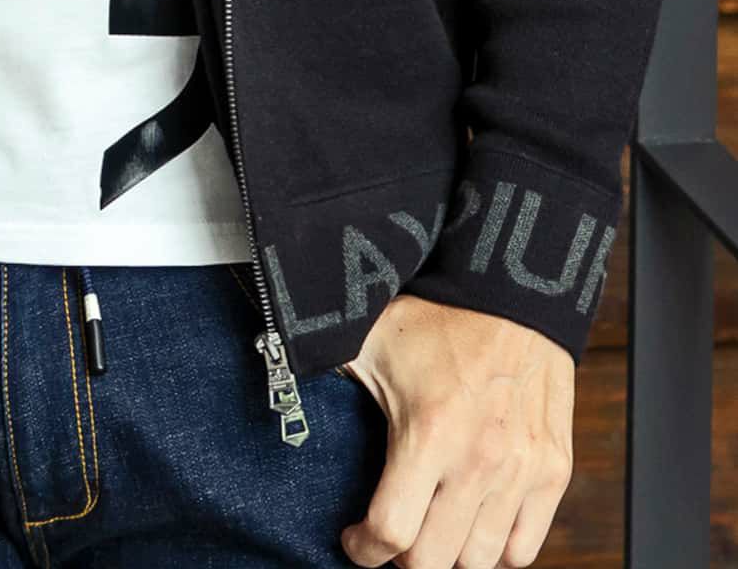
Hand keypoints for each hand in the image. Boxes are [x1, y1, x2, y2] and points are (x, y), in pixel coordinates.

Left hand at [336, 292, 575, 568]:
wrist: (513, 293)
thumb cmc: (437, 318)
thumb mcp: (372, 340)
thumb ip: (328, 368)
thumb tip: (281, 384)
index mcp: (429, 431)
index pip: (391, 531)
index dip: (362, 549)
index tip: (353, 540)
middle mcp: (479, 461)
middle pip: (433, 560)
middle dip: (401, 556)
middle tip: (391, 530)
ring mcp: (521, 472)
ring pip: (478, 563)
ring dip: (447, 554)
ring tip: (429, 526)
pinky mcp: (553, 472)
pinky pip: (521, 548)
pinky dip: (495, 548)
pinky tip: (470, 522)